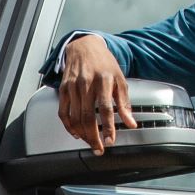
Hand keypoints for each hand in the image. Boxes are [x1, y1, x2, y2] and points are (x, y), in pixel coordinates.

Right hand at [57, 35, 134, 153]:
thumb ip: (124, 102)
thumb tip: (130, 122)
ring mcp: (72, 87)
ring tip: (90, 142)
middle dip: (93, 137)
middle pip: (87, 117)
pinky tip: (76, 133)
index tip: (110, 140)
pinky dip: (68, 126)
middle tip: (99, 148)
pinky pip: (63, 112)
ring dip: (82, 134)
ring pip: (75, 117)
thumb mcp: (120, 79)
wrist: (84, 47)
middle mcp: (86, 84)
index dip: (108, 127)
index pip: (105, 109)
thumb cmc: (104, 63)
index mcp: (103, 80)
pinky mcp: (63, 89)